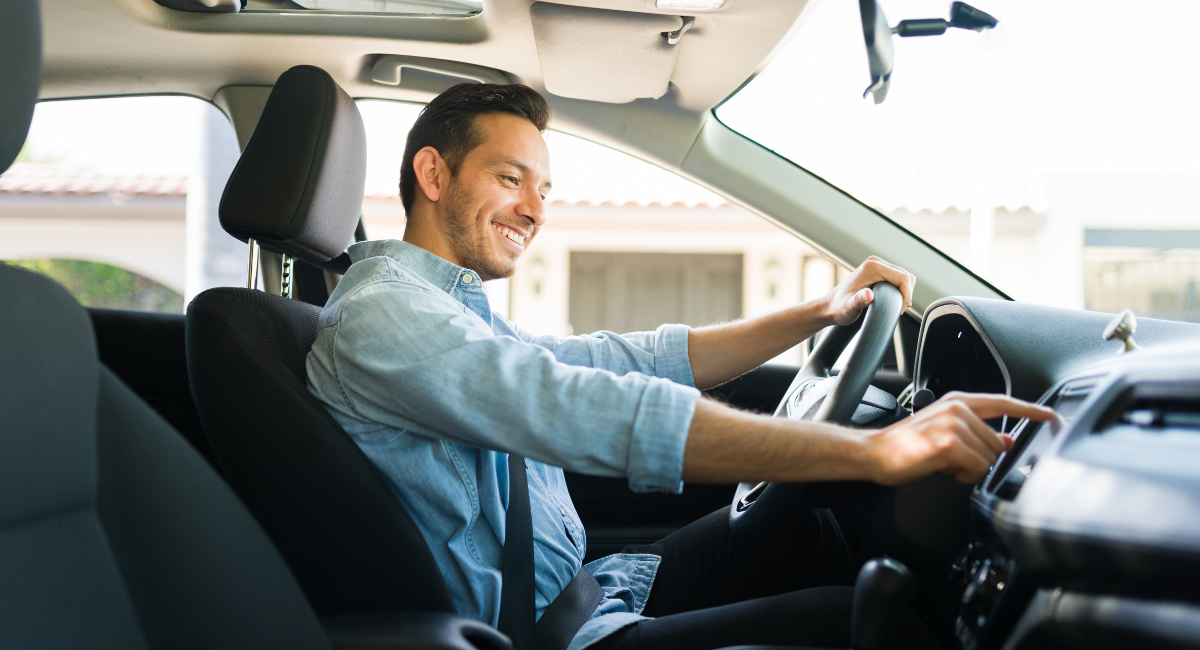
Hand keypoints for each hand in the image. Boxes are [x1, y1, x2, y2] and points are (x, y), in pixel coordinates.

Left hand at [824, 256, 915, 325]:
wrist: (830, 306)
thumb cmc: (839, 308)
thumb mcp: (849, 307)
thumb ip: (859, 301)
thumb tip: (868, 295)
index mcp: (872, 267)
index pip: (903, 278)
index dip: (906, 296)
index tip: (899, 310)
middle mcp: (875, 262)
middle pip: (906, 276)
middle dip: (907, 294)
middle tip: (898, 310)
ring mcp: (877, 265)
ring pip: (904, 277)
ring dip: (904, 292)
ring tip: (896, 306)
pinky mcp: (878, 270)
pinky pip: (898, 278)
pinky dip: (900, 290)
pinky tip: (893, 301)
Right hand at [863, 392, 1054, 485]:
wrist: (875, 452)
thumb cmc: (905, 445)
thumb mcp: (944, 432)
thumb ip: (976, 433)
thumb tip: (1005, 440)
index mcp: (957, 402)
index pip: (1002, 402)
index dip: (1029, 409)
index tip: (1048, 415)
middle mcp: (958, 409)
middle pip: (998, 441)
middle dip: (982, 459)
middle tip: (956, 463)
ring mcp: (954, 425)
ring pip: (989, 457)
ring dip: (973, 469)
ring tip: (948, 466)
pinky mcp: (949, 444)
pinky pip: (978, 468)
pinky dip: (966, 476)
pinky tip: (947, 472)